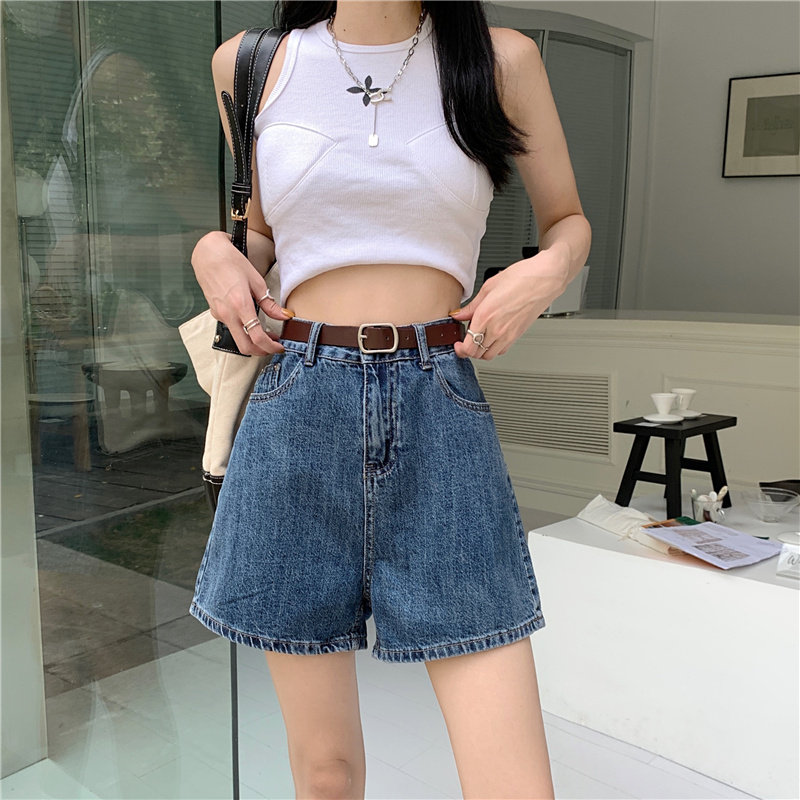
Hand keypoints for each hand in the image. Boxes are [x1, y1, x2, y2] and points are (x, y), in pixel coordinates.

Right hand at [191, 231, 292, 355]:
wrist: (208, 254)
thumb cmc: (232, 262)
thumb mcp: (257, 282)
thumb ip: (270, 304)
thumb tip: (284, 316)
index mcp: (240, 305)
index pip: (257, 337)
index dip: (271, 346)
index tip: (280, 347)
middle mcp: (227, 313)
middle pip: (245, 346)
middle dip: (261, 351)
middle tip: (273, 346)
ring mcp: (219, 314)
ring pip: (237, 338)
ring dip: (252, 341)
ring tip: (266, 333)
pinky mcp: (215, 313)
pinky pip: (230, 327)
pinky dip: (243, 330)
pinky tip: (250, 321)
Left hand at [447, 249, 568, 359]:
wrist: (545, 279)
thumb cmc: (522, 278)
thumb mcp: (488, 287)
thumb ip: (471, 306)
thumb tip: (459, 314)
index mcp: (486, 315)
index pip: (468, 345)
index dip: (459, 348)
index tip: (457, 342)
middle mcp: (497, 329)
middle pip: (477, 354)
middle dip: (467, 350)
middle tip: (464, 341)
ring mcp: (509, 334)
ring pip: (489, 355)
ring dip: (480, 351)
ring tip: (476, 340)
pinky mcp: (518, 335)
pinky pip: (502, 350)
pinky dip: (493, 349)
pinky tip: (490, 338)